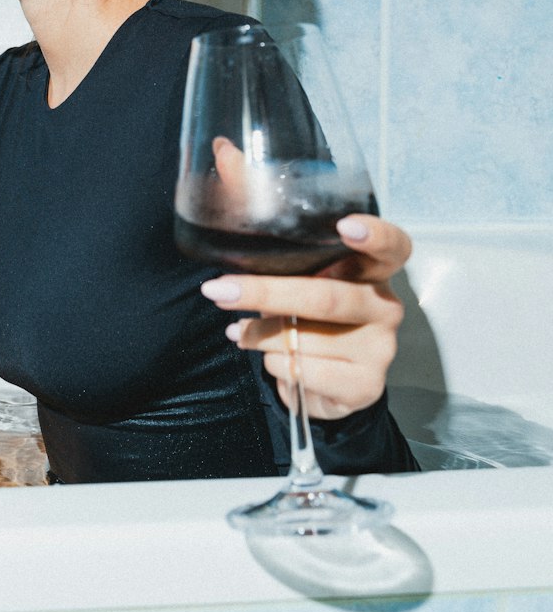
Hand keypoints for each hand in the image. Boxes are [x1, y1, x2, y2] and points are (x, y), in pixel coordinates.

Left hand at [201, 214, 408, 420]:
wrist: (330, 384)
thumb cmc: (313, 323)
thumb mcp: (305, 288)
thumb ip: (289, 270)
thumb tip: (234, 272)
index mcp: (374, 273)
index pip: (392, 247)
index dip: (374, 234)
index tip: (344, 225)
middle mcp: (385, 308)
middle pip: (326, 297)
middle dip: (265, 293)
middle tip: (220, 291)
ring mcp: (380, 349)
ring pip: (305, 338)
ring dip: (260, 335)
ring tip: (241, 332)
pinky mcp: (366, 386)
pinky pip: (306, 371)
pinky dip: (276, 364)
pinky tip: (273, 360)